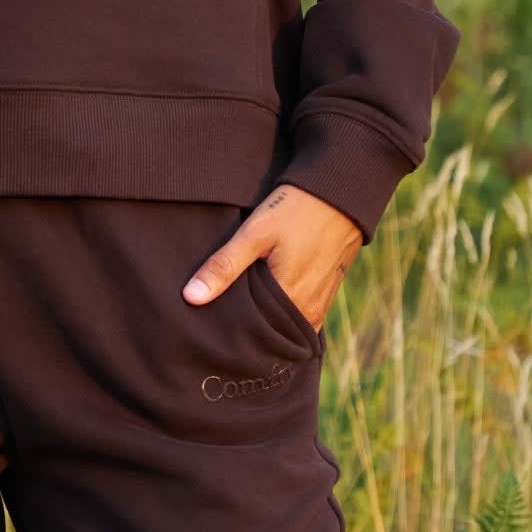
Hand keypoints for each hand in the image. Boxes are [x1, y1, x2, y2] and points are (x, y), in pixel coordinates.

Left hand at [181, 184, 362, 331]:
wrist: (340, 194)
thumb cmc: (296, 211)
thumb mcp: (255, 233)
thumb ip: (224, 266)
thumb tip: (190, 298)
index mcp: (290, 303)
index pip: (252, 336)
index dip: (228, 335)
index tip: (206, 332)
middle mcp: (307, 314)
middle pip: (268, 336)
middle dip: (244, 333)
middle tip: (214, 327)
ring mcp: (318, 307)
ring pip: (282, 328)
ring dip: (262, 324)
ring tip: (234, 316)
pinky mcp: (323, 297)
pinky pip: (296, 318)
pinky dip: (277, 315)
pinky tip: (259, 304)